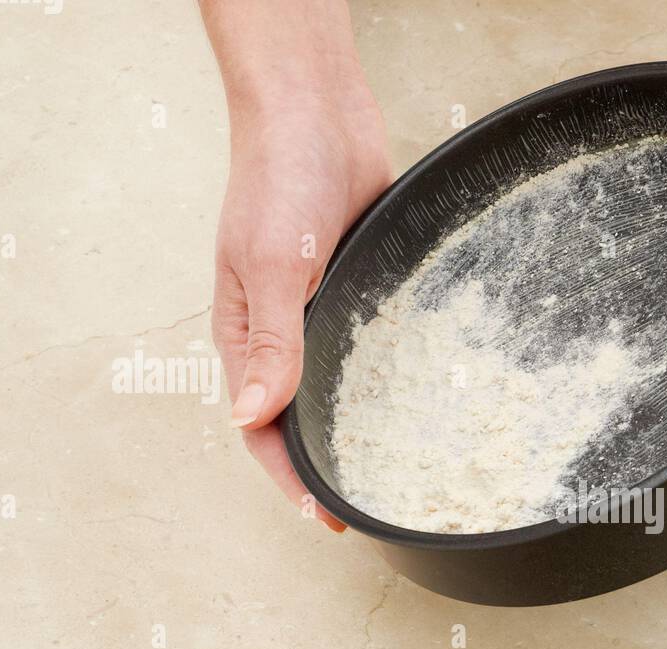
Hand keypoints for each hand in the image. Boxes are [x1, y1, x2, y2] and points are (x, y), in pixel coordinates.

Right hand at [204, 1, 392, 530]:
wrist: (316, 112)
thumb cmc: (278, 179)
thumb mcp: (270, 265)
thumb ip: (271, 343)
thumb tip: (253, 416)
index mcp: (245, 338)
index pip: (262, 430)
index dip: (291, 480)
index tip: (327, 519)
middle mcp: (283, 335)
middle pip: (301, 420)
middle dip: (328, 468)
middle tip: (371, 505)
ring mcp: (322, 316)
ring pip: (338, 389)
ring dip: (360, 430)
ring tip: (399, 471)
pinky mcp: (358, 292)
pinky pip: (371, 350)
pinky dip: (388, 381)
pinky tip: (421, 404)